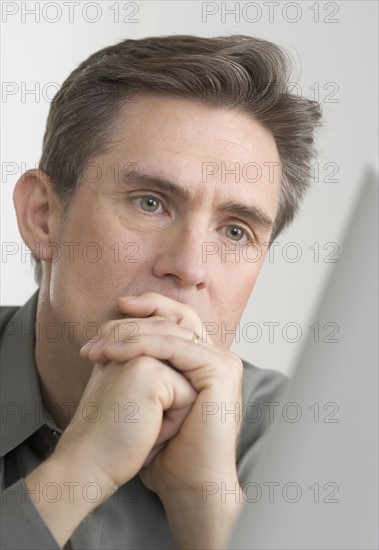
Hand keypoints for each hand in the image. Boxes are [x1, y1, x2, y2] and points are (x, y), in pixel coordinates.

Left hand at [81, 292, 243, 547]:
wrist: (188, 484)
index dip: (148, 307)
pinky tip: (114, 353)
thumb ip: (144, 368)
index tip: (112, 315)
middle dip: (135, 316)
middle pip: (177, 315)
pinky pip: (174, 347)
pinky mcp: (221, 371)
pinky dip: (141, 345)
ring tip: (98, 348)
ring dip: (129, 334)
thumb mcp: (150, 399)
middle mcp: (217, 355)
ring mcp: (223, 361)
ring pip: (171, 330)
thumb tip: (111, 343)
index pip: (177, 318)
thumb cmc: (167, 449)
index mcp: (204, 360)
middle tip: (98, 332)